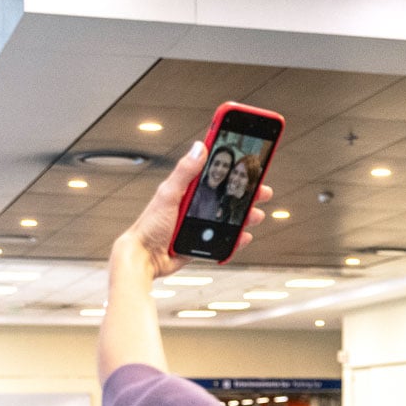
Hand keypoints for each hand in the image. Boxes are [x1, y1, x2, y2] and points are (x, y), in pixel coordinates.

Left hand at [115, 141, 272, 279]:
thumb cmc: (149, 226)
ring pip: (229, 217)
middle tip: (262, 189)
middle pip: (227, 195)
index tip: (248, 157)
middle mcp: (196, 205)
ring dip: (245, 215)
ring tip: (255, 215)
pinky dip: (237, 239)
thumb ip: (185, 172)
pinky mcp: (202, 242)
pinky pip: (225, 239)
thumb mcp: (169, 194)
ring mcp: (200, 224)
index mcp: (188, 189)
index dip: (232, 164)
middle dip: (247, 192)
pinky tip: (244, 236)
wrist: (144, 258)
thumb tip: (199, 147)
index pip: (214, 171)